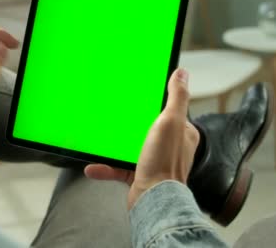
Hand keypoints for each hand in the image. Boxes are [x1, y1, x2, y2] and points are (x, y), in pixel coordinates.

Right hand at [84, 68, 198, 209]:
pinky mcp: (138, 175)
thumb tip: (182, 74)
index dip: (157, 102)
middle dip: (133, 123)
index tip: (141, 95)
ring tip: (103, 137)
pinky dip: (105, 167)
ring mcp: (153, 162)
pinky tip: (93, 165)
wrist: (153, 200)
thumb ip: (176, 97)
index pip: (171, 111)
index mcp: (181, 133)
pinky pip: (118, 168)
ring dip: (116, 145)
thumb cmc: (164, 163)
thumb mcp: (170, 121)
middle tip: (117, 113)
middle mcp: (169, 148)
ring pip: (131, 147)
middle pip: (149, 128)